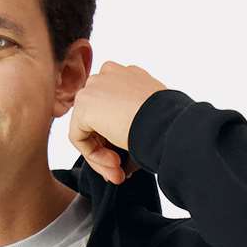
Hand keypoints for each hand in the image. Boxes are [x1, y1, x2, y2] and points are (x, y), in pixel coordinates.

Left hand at [67, 62, 167, 183]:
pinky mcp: (84, 105)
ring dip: (101, 155)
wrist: (166, 121)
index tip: (126, 157)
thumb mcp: (148, 118)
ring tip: (118, 171)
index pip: (110, 109)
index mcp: (127, 75)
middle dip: (107, 149)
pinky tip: (113, 163)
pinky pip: (79, 137)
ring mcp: (94, 87)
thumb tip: (118, 151)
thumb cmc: (167, 122)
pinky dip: (93, 155)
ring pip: (87, 130)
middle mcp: (108, 76)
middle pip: (96, 119)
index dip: (115, 139)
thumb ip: (129, 125)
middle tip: (120, 170)